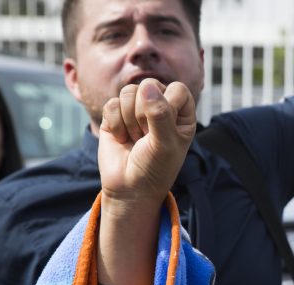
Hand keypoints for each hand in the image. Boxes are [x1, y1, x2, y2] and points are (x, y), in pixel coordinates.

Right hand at [98, 78, 195, 215]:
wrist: (130, 189)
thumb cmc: (155, 168)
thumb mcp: (165, 144)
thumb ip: (160, 114)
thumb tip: (147, 87)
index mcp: (181, 113)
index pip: (178, 89)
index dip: (168, 105)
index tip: (165, 129)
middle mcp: (160, 106)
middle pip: (149, 86)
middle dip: (144, 114)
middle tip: (147, 137)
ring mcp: (136, 109)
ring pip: (128, 92)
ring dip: (129, 120)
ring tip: (136, 139)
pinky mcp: (115, 115)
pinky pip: (111, 104)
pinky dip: (115, 124)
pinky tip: (122, 139)